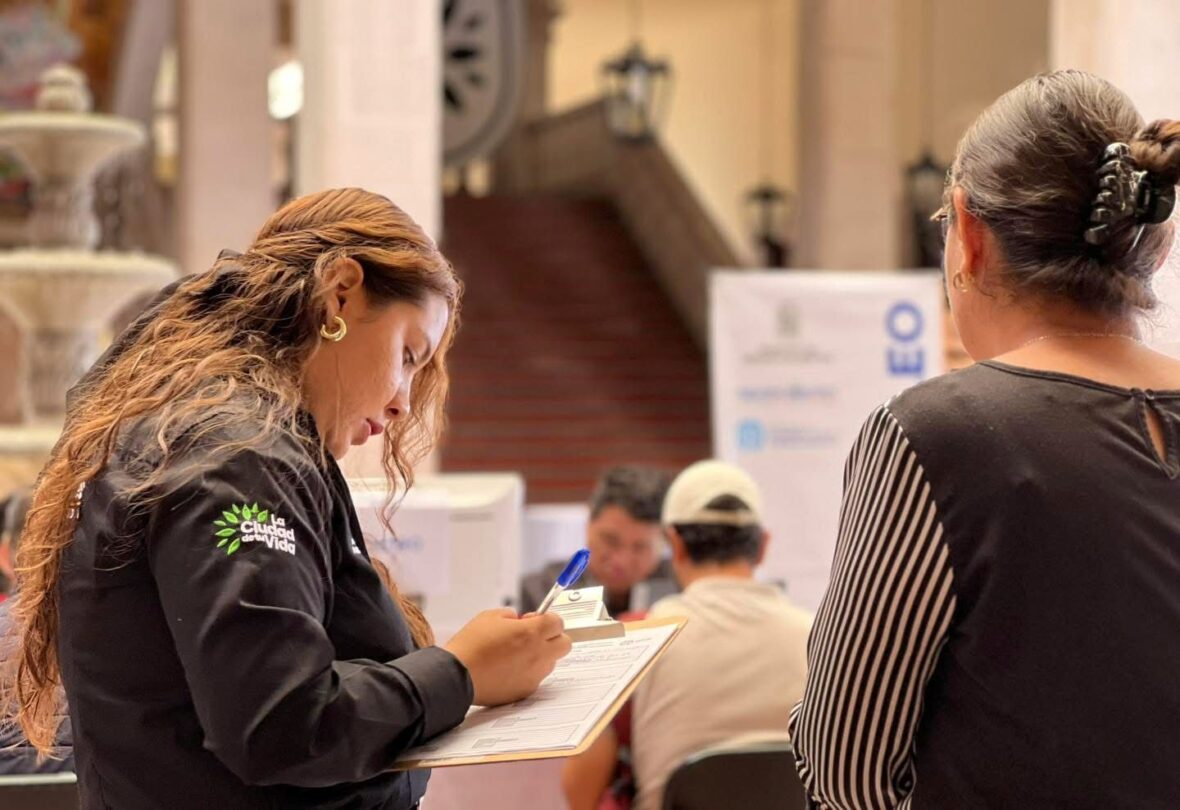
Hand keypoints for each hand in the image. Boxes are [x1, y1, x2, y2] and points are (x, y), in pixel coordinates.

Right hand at [445, 608, 571, 705]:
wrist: (456, 676)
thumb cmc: (471, 645)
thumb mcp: (490, 616)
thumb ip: (512, 615)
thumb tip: (520, 621)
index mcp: (532, 633)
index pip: (558, 622)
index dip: (547, 619)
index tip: (534, 620)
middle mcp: (538, 655)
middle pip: (565, 644)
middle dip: (553, 637)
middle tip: (533, 636)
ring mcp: (534, 675)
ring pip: (551, 662)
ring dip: (541, 655)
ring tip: (515, 654)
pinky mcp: (526, 691)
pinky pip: (536, 677)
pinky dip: (528, 672)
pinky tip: (508, 669)